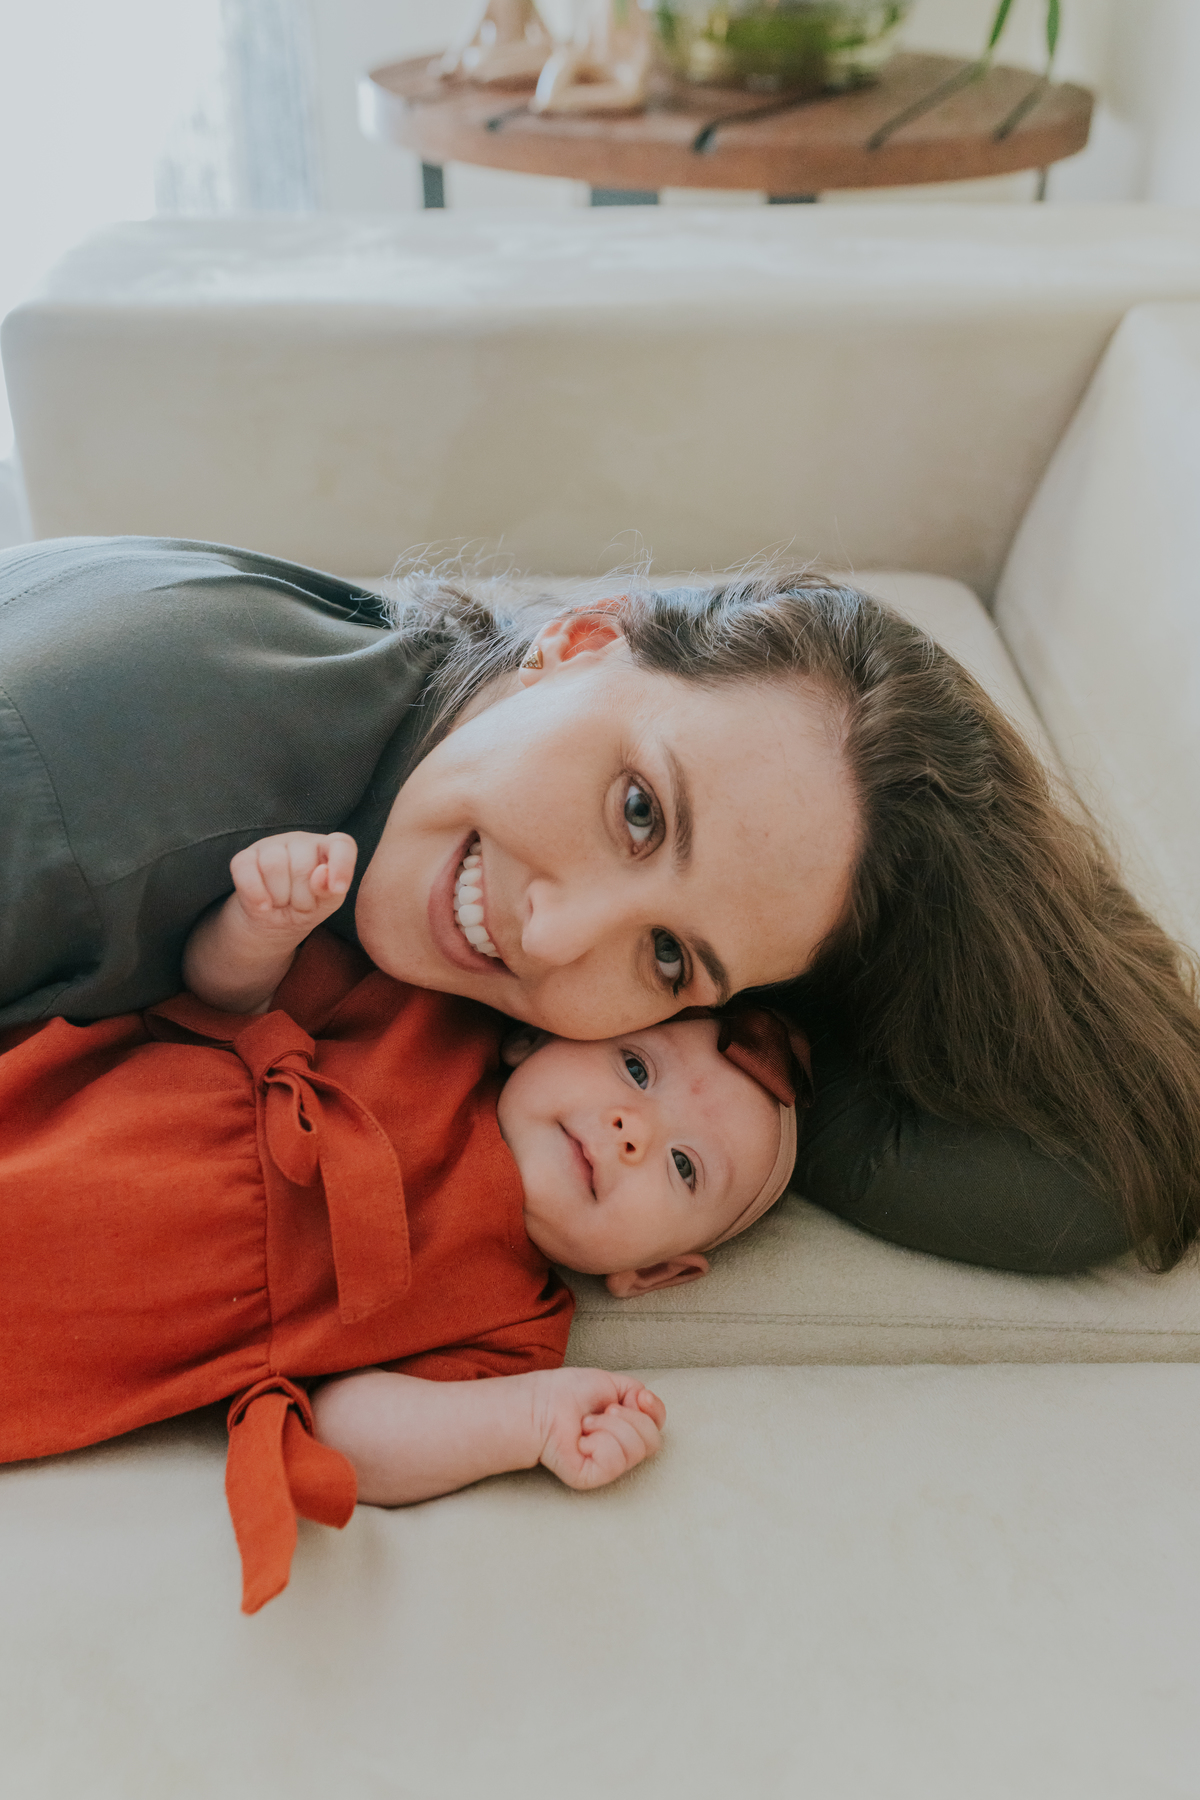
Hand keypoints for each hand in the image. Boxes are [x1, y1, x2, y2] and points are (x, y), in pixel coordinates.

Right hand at [229, 832, 356, 938]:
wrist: (272, 921)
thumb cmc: (306, 906)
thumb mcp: (325, 904)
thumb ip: (330, 890)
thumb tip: (322, 873)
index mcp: (327, 848)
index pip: (341, 845)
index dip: (341, 865)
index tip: (338, 890)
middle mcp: (300, 841)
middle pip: (302, 864)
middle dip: (302, 897)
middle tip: (299, 905)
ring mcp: (271, 845)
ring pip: (273, 865)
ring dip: (279, 896)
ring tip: (282, 903)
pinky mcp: (244, 857)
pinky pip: (245, 869)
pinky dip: (255, 893)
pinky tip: (263, 906)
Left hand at [532, 1368, 665, 1491]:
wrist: (541, 1402)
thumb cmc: (568, 1393)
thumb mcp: (611, 1383)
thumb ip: (637, 1392)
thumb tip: (647, 1404)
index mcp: (625, 1427)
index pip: (657, 1426)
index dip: (654, 1410)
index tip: (638, 1397)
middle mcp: (619, 1449)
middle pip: (653, 1442)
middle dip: (629, 1418)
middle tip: (603, 1411)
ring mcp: (606, 1466)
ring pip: (636, 1450)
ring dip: (610, 1426)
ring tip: (587, 1423)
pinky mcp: (591, 1477)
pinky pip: (615, 1461)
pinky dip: (599, 1441)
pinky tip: (582, 1439)